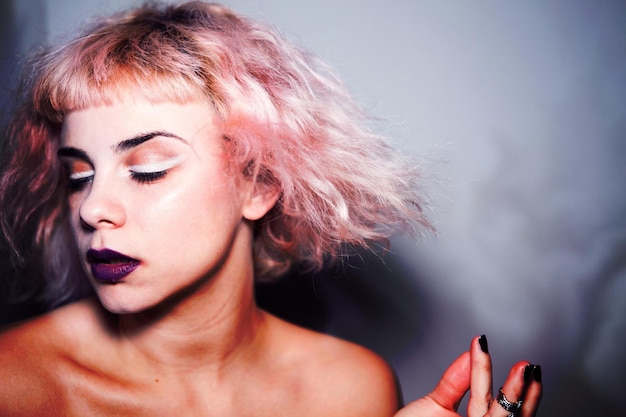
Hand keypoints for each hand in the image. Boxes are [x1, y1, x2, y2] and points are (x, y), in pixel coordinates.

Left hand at [395, 335, 541, 416]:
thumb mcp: (435, 404)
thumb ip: (454, 382)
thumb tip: (470, 354)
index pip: (498, 405)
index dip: (513, 386)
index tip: (526, 364)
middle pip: (505, 414)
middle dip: (518, 390)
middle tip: (526, 366)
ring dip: (513, 394)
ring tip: (523, 370)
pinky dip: (485, 394)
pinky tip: (490, 383)